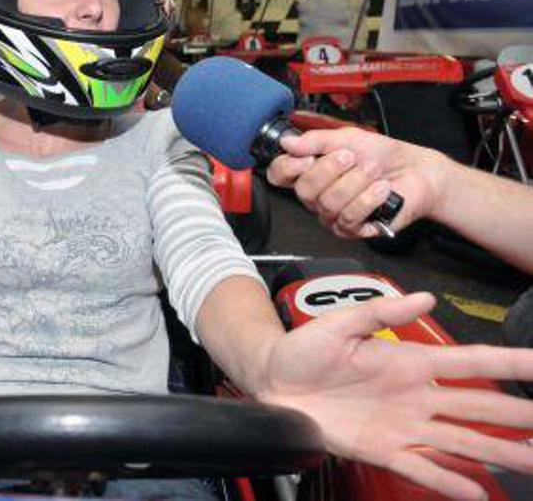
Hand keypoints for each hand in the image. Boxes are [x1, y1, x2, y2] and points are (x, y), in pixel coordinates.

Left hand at [259, 293, 532, 500]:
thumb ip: (381, 310)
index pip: (472, 361)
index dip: (511, 363)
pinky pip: (423, 467)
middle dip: (520, 414)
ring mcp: (402, 425)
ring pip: (462, 441)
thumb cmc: (303, 349)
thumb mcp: (341, 323)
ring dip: (500, 452)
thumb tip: (426, 297)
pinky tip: (478, 491)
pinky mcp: (381, 449)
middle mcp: (415, 395)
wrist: (271, 381)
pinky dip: (450, 480)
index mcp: (410, 360)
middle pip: (480, 406)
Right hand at [265, 128, 446, 237]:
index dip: (287, 167)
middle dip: (329, 170)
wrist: (415, 171)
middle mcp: (317, 195)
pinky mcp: (353, 228)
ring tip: (373, 170)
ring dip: (355, 182)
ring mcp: (333, 213)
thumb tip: (288, 143)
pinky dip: (368, 199)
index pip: (280, 175)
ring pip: (328, 204)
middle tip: (351, 157)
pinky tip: (380, 189)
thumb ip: (317, 140)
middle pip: (304, 190)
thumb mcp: (349, 137)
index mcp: (311, 171)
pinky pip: (349, 217)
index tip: (307, 157)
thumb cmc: (383, 155)